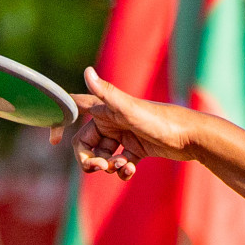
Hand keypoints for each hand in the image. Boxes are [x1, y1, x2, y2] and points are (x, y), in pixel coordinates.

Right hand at [50, 67, 199, 179]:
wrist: (192, 137)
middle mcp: (113, 120)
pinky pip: (120, 163)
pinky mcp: (138, 149)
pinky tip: (129, 173)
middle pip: (87, 142)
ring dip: (107, 165)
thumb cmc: (161, 121)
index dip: (60, 121)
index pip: (75, 109)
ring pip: (103, 155)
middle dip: (89, 158)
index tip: (52, 139)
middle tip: (99, 169)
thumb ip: (108, 94)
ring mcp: (125, 136)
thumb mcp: (131, 110)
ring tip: (120, 169)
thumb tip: (87, 71)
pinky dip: (122, 170)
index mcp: (106, 108)